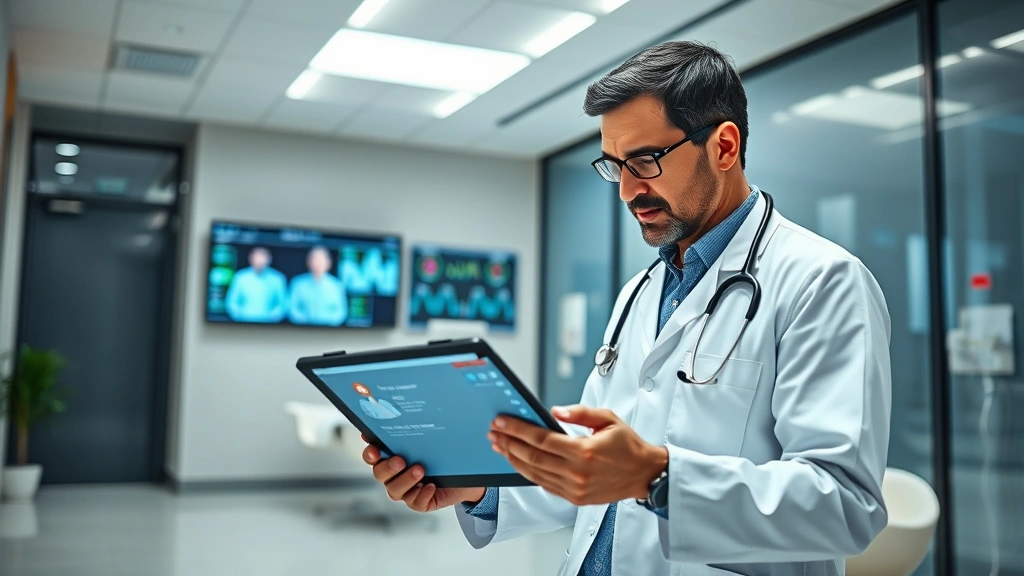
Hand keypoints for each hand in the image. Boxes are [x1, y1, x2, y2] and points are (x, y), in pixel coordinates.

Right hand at [361, 437, 484, 512]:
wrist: (465, 473)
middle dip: (388, 467)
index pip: (372, 457)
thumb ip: (410, 431)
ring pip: (395, 490)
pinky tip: (430, 486)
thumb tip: (399, 414)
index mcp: (391, 459)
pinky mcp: (420, 502)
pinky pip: (416, 503)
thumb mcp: (429, 439)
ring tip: (420, 470)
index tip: (374, 449)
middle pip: (380, 474)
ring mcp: (406, 491)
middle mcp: (395, 476)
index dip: (370, 454)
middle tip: (400, 460)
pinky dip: (422, 495)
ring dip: (406, 480)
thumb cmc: (442, 453)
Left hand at [489, 406, 667, 506]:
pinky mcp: (574, 498)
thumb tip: (554, 411)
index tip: (502, 422)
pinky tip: (518, 462)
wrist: (644, 474)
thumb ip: (580, 413)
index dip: (517, 429)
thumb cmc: (628, 446)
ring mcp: (574, 488)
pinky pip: (544, 485)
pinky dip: (527, 473)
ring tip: (500, 446)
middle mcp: (577, 472)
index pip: (541, 439)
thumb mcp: (608, 419)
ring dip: (513, 459)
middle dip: (509, 443)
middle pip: (532, 457)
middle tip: (494, 433)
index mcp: (584, 451)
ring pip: (534, 474)